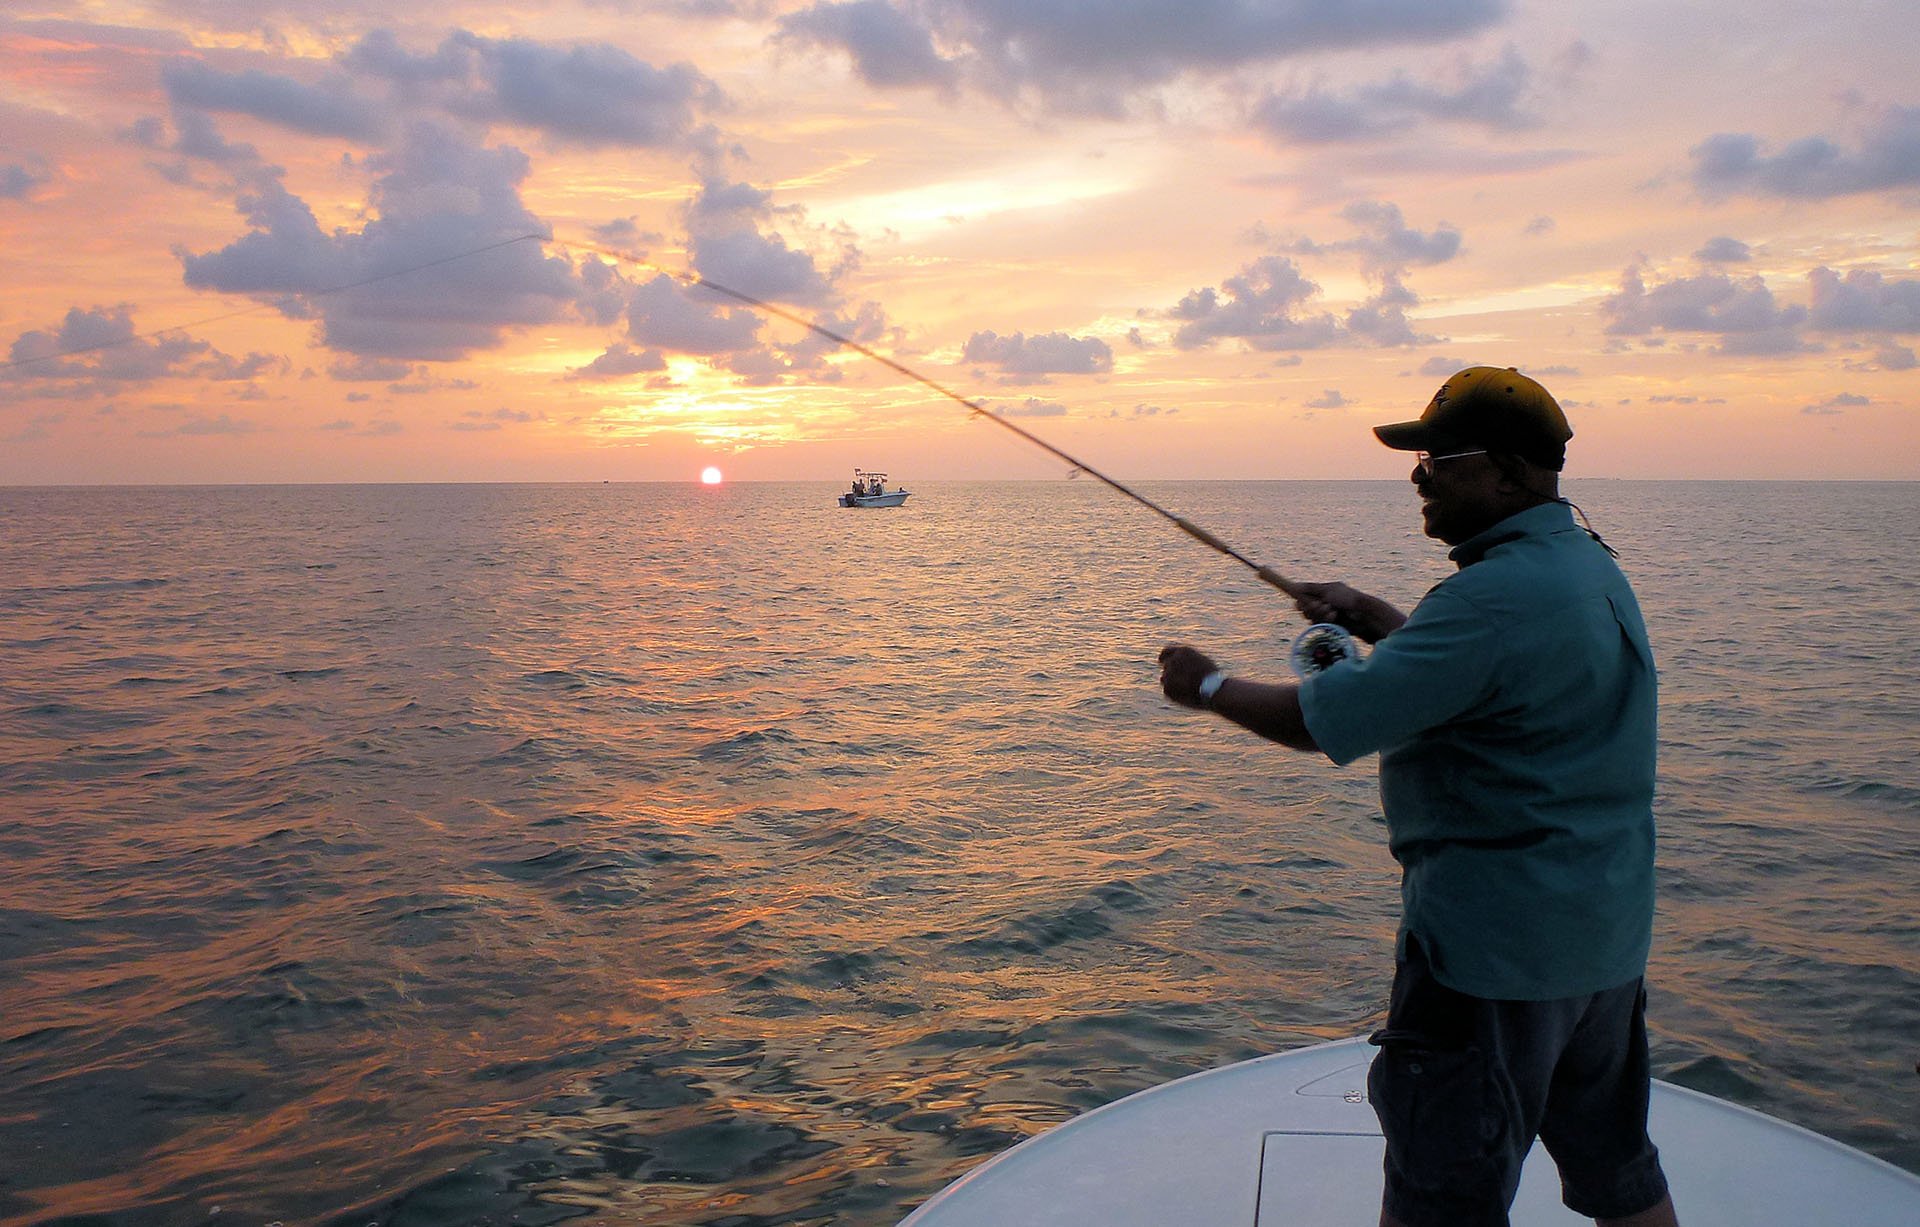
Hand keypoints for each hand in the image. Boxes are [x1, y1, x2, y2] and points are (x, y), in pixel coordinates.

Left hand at [1158, 643, 1219, 708]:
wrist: (1214, 689)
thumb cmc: (1212, 677)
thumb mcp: (1201, 661)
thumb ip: (1187, 660)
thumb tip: (1178, 663)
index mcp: (1182, 652)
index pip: (1165, 652)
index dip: (1163, 657)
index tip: (1161, 661)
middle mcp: (1173, 660)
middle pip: (1166, 666)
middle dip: (1172, 673)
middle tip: (1182, 681)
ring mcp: (1169, 674)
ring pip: (1165, 679)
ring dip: (1173, 684)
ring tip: (1188, 689)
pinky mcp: (1167, 687)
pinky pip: (1167, 690)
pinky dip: (1174, 694)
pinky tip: (1186, 695)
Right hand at [1287, 581, 1405, 642]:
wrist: (1363, 615)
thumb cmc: (1347, 599)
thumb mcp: (1328, 590)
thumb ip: (1310, 588)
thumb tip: (1295, 585)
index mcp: (1323, 592)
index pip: (1305, 597)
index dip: (1301, 602)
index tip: (1298, 605)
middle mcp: (1323, 603)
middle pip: (1306, 610)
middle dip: (1312, 609)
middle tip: (1322, 605)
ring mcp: (1327, 615)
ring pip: (1312, 618)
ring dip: (1321, 614)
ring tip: (1333, 611)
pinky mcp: (1330, 625)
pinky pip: (1320, 625)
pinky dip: (1326, 621)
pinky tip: (1335, 618)